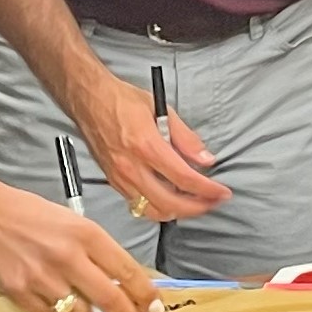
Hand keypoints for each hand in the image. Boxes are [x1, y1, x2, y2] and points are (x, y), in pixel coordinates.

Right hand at [0, 174, 159, 311]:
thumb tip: (122, 279)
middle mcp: (67, 256)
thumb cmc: (29, 214)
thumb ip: (97, 249)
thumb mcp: (73, 221)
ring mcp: (42, 277)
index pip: (127, 270)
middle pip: (110, 299)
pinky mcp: (20, 292)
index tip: (154, 306)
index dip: (145, 294)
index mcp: (85, 234)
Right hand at [73, 69, 230, 223]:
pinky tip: (169, 199)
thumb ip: (186, 138)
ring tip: (194, 203)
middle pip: (170, 203)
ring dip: (177, 211)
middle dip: (197, 207)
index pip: (184, 179)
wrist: (89, 99)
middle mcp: (131, 167)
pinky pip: (138, 205)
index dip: (208, 190)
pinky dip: (157, 207)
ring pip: (152, 210)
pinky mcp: (113, 181)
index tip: (222, 193)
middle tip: (212, 201)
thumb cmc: (121, 100)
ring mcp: (120, 177)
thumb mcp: (162, 110)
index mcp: (146, 147)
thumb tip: (205, 159)